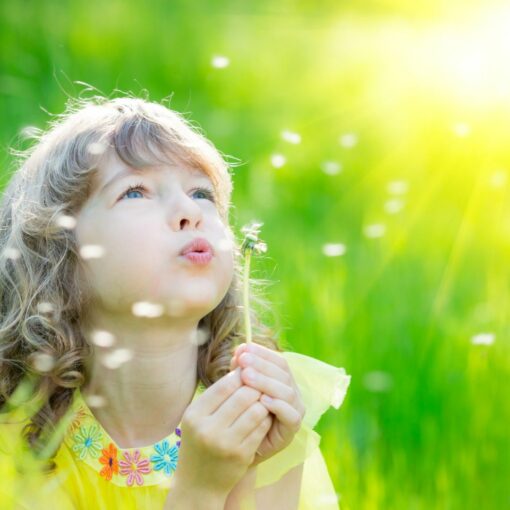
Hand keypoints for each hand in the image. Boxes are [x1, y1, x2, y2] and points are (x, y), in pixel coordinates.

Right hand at [172, 366, 272, 497]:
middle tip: (259, 384)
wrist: (198, 483)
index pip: (224, 385)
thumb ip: (216, 394)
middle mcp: (208, 428)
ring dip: (262, 403)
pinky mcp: (242, 455)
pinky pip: (262, 428)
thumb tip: (242, 367)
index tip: (248, 371)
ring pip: (256, 410)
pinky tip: (263, 418)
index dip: (240, 375)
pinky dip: (265, 419)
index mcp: (194, 415)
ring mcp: (226, 443)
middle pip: (243, 395)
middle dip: (255, 386)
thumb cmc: (199, 442)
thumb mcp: (198, 416)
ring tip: (261, 400)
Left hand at [230, 343, 305, 466]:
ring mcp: (295, 408)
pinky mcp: (293, 427)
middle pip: (282, 372)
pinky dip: (277, 405)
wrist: (242, 447)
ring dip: (265, 381)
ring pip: (286, 390)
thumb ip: (241, 370)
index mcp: (282, 379)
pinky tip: (261, 400)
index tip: (243, 348)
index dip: (262, 353)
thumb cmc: (241, 413)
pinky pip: (290, 414)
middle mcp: (292, 391)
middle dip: (261, 364)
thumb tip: (239, 350)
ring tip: (246, 377)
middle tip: (242, 361)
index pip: (278, 360)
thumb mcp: (239, 388)